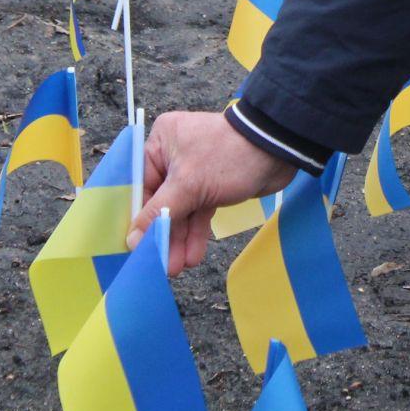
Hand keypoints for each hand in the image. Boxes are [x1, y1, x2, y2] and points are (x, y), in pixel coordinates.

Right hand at [128, 111, 296, 273]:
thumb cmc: (227, 158)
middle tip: (159, 264)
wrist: (278, 151)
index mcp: (161, 143)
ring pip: (181, 211)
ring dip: (178, 240)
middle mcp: (173, 156)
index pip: (141, 185)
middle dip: (162, 234)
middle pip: (161, 202)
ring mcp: (194, 173)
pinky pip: (197, 213)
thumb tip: (132, 239)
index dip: (138, 217)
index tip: (135, 246)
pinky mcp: (212, 187)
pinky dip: (195, 233)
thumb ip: (158, 213)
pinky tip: (192, 256)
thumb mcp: (188, 185)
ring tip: (176, 268)